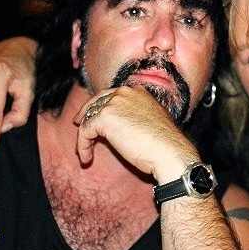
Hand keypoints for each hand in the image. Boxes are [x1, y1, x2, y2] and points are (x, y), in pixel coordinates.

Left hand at [73, 86, 198, 183]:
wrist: (169, 151)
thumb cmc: (164, 144)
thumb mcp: (150, 122)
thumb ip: (135, 118)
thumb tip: (121, 126)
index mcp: (137, 91)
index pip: (112, 95)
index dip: (100, 106)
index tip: (94, 118)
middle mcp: (124, 92)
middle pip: (96, 101)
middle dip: (86, 113)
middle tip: (79, 124)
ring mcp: (113, 103)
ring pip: (89, 117)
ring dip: (84, 136)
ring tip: (84, 152)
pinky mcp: (104, 118)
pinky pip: (85, 131)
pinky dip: (82, 145)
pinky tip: (86, 158)